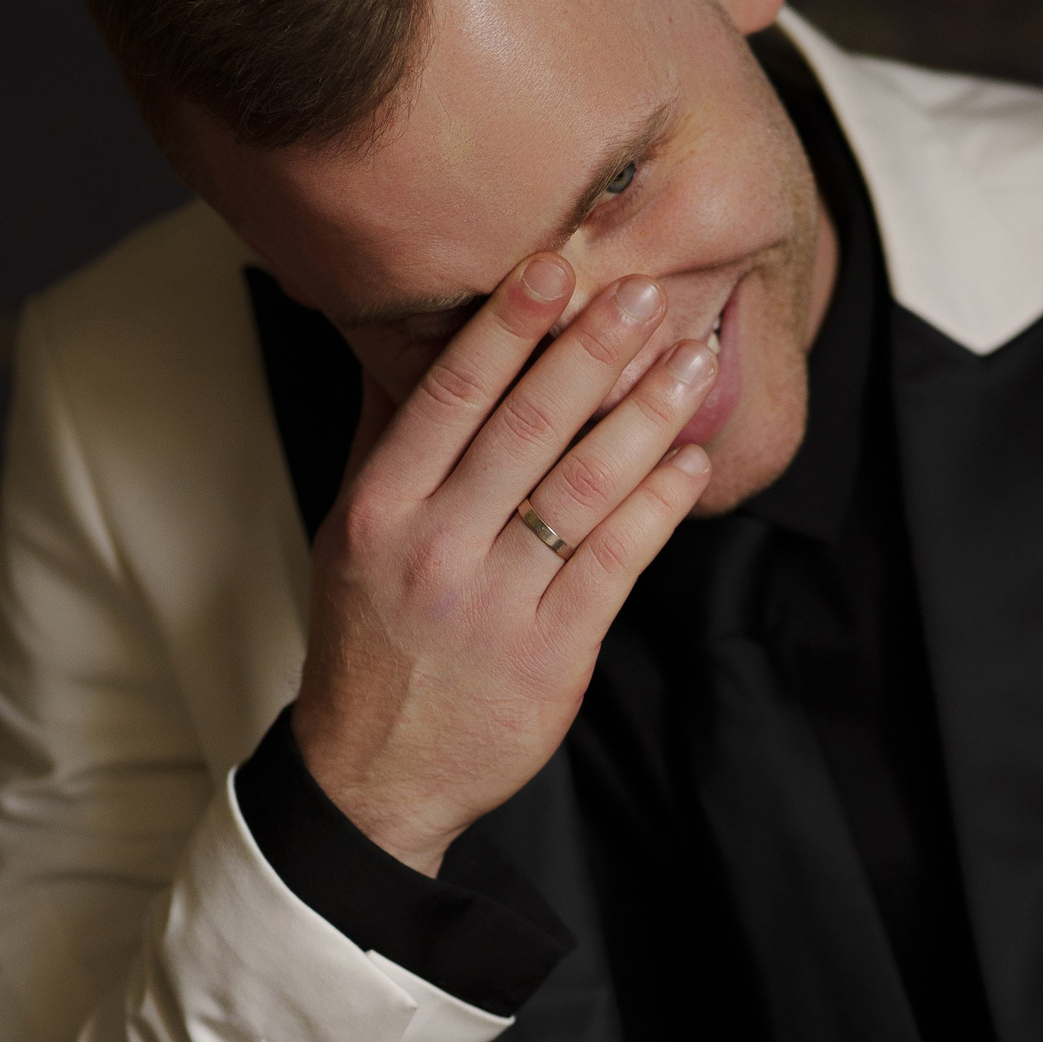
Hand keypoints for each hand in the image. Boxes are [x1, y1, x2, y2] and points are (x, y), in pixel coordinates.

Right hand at [291, 254, 714, 873]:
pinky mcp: (553, 654)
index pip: (449, 398)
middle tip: (647, 292)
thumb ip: (384, 439)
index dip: (507, 328)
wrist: (375, 775)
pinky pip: (617, 563)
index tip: (555, 266)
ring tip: (692, 361)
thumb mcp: (350, 535)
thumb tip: (401, 339)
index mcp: (380, 510)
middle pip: (526, 431)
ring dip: (646, 418)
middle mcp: (435, 550)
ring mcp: (497, 605)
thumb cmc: (370, 643)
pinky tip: (692, 461)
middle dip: (591, 354)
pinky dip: (660, 506)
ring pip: (583, 491)